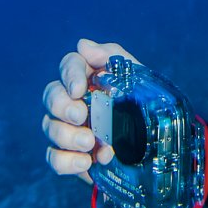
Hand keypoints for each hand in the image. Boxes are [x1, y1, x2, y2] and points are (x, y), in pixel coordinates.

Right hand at [42, 38, 138, 183]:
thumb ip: (111, 57)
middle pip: (51, 96)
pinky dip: (66, 161)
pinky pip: (53, 158)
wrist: (158, 146)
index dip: (69, 75)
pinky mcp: (69, 156)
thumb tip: (82, 44)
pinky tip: (86, 162)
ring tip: (90, 142)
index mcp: (89, 76)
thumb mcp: (136, 76)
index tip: (79, 89)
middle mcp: (73, 100)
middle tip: (81, 115)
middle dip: (62, 106)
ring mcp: (68, 129)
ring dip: (66, 136)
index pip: (69, 65)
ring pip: (50, 126)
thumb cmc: (145, 103)